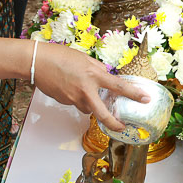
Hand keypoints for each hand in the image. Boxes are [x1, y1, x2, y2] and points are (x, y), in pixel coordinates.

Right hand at [34, 44, 150, 131]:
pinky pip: (75, 103)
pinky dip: (76, 97)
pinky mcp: (64, 101)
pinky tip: (69, 86)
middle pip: (103, 114)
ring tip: (82, 89)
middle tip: (122, 127)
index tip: (145, 99)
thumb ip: (97, 69)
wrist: (37, 62)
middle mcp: (85, 90)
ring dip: (90, 103)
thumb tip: (104, 77)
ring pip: (87, 108)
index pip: (118, 86)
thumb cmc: (59, 55)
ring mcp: (73, 98)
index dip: (133, 93)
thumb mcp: (84, 58)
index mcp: (93, 75)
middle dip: (114, 123)